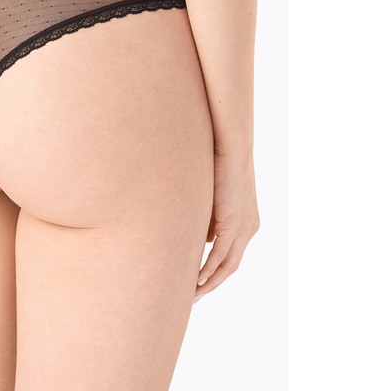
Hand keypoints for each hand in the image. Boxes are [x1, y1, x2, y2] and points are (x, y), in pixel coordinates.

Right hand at [194, 149, 259, 300]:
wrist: (231, 146)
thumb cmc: (219, 162)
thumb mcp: (214, 195)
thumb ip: (211, 217)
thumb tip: (204, 237)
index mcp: (246, 220)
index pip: (231, 254)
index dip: (216, 270)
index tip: (199, 281)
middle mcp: (249, 228)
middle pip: (231, 266)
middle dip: (213, 283)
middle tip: (194, 297)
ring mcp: (244, 227)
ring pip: (227, 265)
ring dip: (210, 282)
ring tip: (192, 294)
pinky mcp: (235, 224)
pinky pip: (221, 255)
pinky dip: (209, 269)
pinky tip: (197, 279)